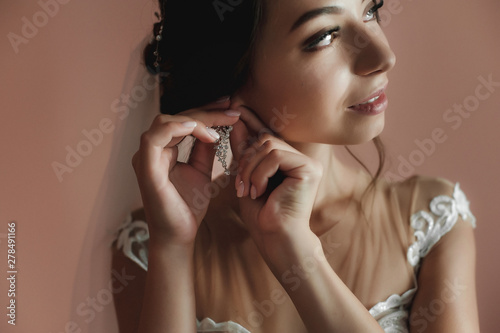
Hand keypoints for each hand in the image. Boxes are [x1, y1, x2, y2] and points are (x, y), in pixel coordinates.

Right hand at [132, 99, 239, 246]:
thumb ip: (204, 149)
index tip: (231, 109)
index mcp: (162, 150)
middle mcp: (151, 150)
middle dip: (206, 111)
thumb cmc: (188, 206)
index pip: (183, 122)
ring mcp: (145, 157)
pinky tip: (199, 130)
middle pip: (176, 118)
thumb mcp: (201, 171)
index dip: (206, 113)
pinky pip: (154, 138)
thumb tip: (215, 127)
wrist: (180, 235)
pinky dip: (176, 128)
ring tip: (220, 125)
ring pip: (166, 122)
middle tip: (231, 108)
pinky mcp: (145, 168)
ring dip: (195, 119)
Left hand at [230, 107, 322, 259]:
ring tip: (249, 191)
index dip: (251, 122)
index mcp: (289, 161)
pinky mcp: (309, 168)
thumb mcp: (247, 177)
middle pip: (266, 138)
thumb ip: (245, 151)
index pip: (268, 135)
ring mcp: (308, 163)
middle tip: (240, 186)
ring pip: (269, 145)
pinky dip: (260, 173)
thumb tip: (237, 122)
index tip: (234, 108)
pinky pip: (275, 156)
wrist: (275, 239)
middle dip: (246, 160)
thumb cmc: (262, 215)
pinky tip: (259, 192)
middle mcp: (301, 159)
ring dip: (251, 169)